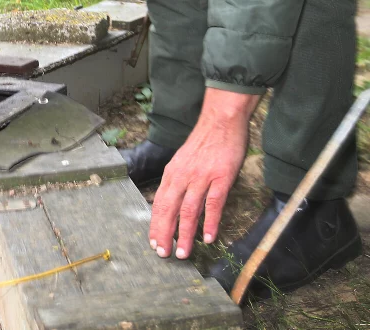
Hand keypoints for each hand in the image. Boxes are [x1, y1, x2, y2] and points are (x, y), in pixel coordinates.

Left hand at [149, 88, 259, 259]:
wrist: (221, 120)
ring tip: (183, 253)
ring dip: (185, 234)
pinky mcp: (221, 177)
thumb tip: (172, 202)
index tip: (153, 242)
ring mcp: (201, 177)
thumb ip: (177, 180)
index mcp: (172, 173)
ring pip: (189, 210)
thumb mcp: (183, 160)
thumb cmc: (204, 142)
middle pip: (169, 209)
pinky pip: (213, 203)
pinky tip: (208, 237)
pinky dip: (210, 222)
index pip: (159, 203)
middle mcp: (182, 176)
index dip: (155, 224)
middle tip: (163, 254)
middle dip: (164, 234)